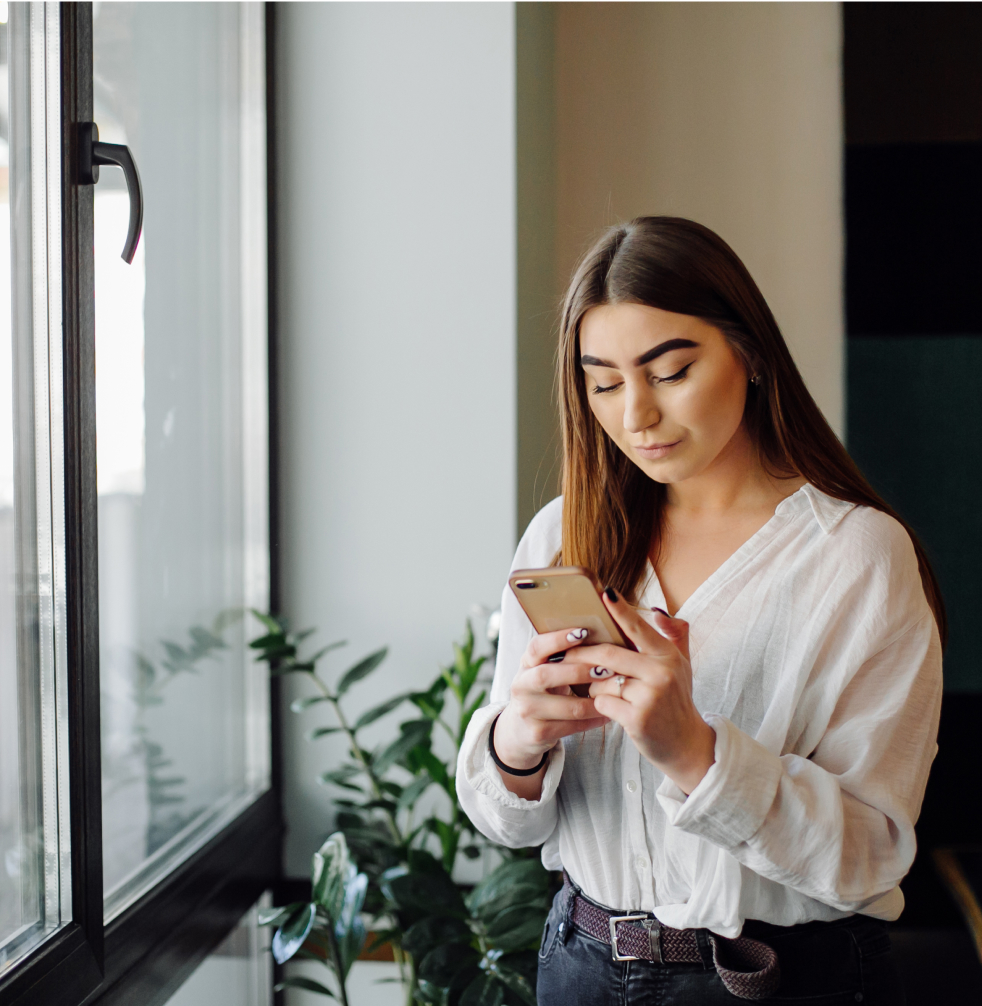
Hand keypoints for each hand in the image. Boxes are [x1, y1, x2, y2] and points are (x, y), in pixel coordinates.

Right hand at [493, 627, 608, 796]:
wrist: (521, 730)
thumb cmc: (544, 691)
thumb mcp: (545, 671)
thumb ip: (562, 656)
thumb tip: (600, 632)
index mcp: (526, 664)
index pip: (536, 647)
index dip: (558, 639)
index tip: (583, 632)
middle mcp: (521, 685)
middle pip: (547, 675)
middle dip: (579, 671)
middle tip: (606, 668)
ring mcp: (528, 710)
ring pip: (566, 706)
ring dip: (594, 700)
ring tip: (615, 694)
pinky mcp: (538, 732)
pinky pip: (571, 726)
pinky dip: (592, 720)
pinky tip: (608, 714)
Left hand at [563, 590, 715, 793]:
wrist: (686, 743)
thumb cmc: (677, 699)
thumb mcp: (682, 665)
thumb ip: (673, 635)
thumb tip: (657, 610)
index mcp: (668, 656)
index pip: (638, 628)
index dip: (620, 610)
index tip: (604, 593)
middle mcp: (661, 673)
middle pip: (608, 655)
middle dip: (583, 654)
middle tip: (565, 653)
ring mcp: (650, 696)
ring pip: (601, 681)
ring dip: (592, 685)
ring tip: (600, 689)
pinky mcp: (637, 718)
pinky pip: (602, 703)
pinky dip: (600, 704)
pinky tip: (610, 708)